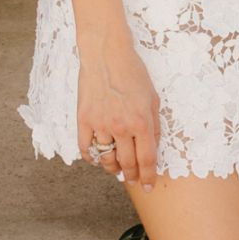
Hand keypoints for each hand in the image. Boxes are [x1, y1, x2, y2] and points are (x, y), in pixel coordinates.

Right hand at [78, 38, 161, 187]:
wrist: (106, 54)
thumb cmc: (133, 73)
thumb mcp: (152, 98)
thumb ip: (154, 125)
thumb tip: (153, 148)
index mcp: (142, 122)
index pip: (147, 159)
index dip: (149, 176)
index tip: (149, 185)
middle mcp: (121, 127)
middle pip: (127, 163)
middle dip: (132, 176)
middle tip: (134, 181)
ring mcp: (101, 124)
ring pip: (106, 159)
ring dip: (112, 168)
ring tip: (117, 169)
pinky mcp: (84, 119)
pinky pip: (86, 148)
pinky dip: (92, 158)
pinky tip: (98, 158)